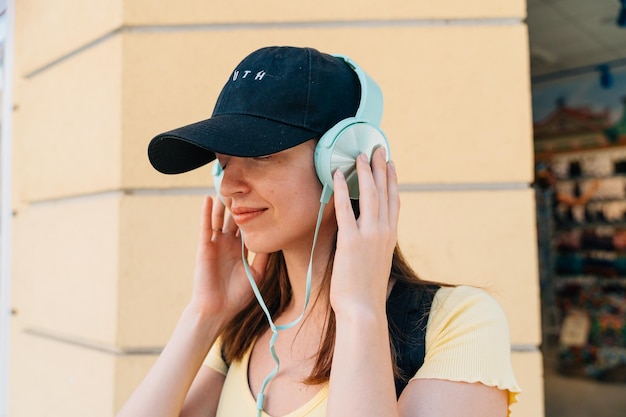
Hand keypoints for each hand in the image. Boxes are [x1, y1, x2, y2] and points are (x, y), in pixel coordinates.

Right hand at [189, 195, 268, 323]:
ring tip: (228, 185)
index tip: (264, 197)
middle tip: (247, 184)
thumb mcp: (257, 275)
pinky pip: (206, 227)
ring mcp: (216, 244)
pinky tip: (209, 199)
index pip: (248, 227)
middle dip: (240, 204)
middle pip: (234, 219)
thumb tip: (276, 240)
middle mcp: (228, 244)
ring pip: (220, 219)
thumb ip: (265, 257)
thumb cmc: (237, 297)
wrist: (217, 310)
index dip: (254, 213)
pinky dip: (206, 213)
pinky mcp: (205, 247)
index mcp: (241, 250)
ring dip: (223, 203)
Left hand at [329, 147, 399, 316]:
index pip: (394, 201)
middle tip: (378, 148)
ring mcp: (369, 236)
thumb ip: (376, 251)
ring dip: (366, 172)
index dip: (392, 180)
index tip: (391, 163)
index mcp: (390, 237)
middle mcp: (384, 232)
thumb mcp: (377, 267)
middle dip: (381, 168)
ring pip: (370, 195)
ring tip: (361, 155)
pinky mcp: (351, 241)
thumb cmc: (366, 293)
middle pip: (385, 192)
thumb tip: (374, 247)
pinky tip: (340, 175)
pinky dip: (343, 190)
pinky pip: (346, 210)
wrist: (364, 310)